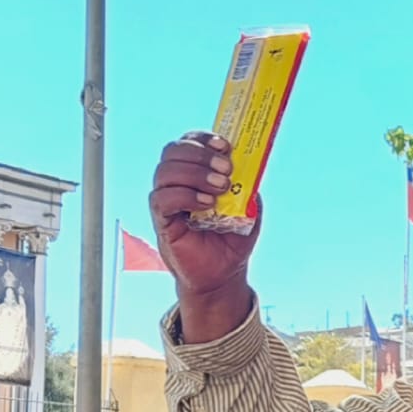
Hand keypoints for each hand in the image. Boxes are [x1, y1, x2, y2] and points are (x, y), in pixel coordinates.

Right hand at [150, 131, 258, 341]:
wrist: (224, 273)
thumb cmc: (233, 238)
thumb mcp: (251, 209)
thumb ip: (249, 186)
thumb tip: (249, 167)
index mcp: (196, 172)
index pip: (188, 142)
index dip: (203, 138)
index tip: (225, 146)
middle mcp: (177, 182)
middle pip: (174, 150)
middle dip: (201, 154)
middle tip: (226, 169)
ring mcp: (167, 200)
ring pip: (166, 171)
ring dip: (195, 173)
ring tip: (220, 189)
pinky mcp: (162, 220)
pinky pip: (162, 198)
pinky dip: (184, 195)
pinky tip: (206, 204)